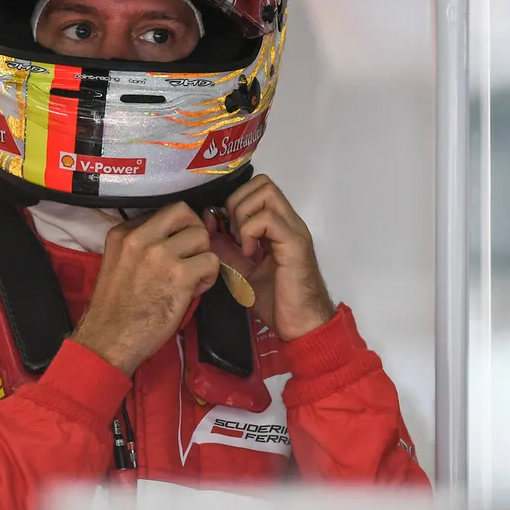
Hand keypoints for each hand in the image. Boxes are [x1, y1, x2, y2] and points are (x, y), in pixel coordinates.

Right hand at [72, 202, 219, 375]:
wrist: (108, 340)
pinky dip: (209, 277)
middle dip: (195, 232)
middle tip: (191, 255)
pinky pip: (211, 262)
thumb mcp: (119, 263)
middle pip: (184, 213)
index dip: (178, 230)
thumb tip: (178, 235)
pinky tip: (194, 290)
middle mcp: (141, 238)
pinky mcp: (179, 275)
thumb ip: (144, 245)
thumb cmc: (115, 308)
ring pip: (202, 237)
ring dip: (203, 257)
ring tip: (191, 277)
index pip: (165, 213)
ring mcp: (160, 254)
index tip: (176, 249)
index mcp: (123, 233)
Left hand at [206, 174, 333, 340]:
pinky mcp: (295, 244)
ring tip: (243, 244)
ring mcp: (294, 231)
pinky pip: (267, 220)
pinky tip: (250, 255)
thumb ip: (228, 250)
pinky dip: (250, 233)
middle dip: (238, 204)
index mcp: (279, 226)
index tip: (226, 231)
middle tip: (234, 235)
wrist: (302, 326)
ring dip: (244, 216)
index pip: (258, 188)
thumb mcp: (243, 271)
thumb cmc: (278, 303)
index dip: (236, 202)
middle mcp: (289, 222)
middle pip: (262, 183)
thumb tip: (207, 229)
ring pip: (265, 193)